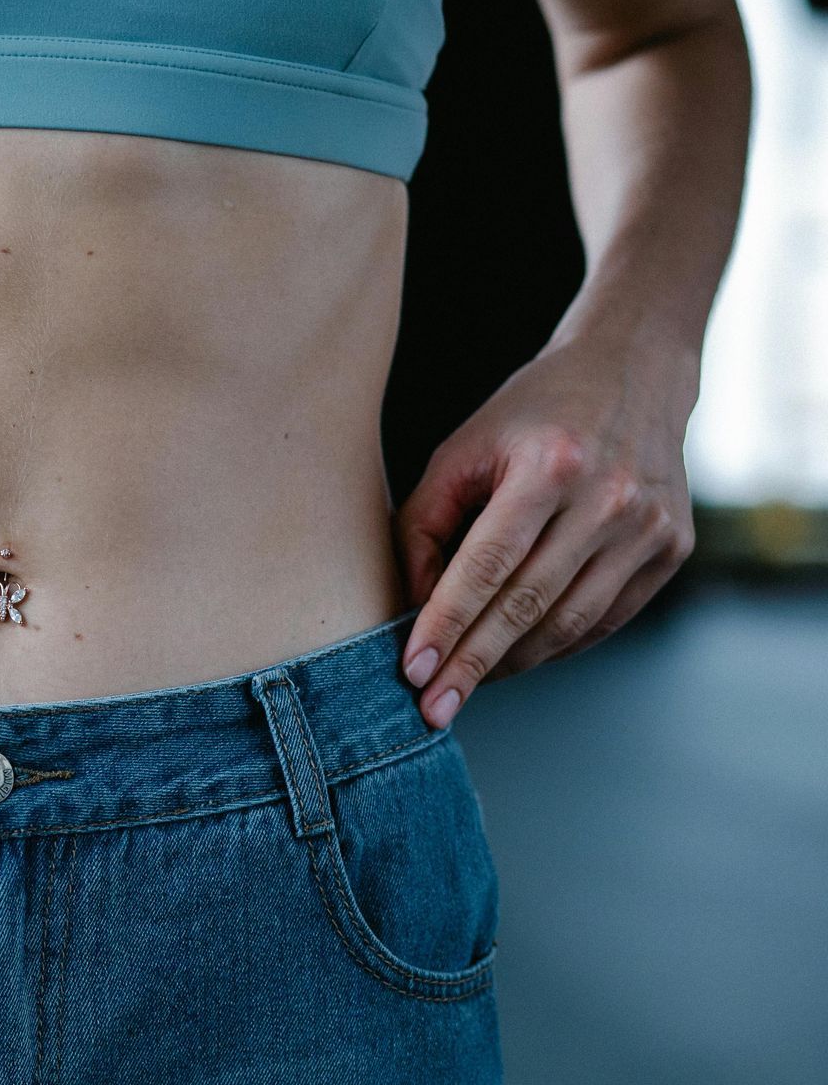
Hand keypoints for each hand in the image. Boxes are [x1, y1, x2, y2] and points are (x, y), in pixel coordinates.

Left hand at [393, 339, 697, 727]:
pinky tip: (514, 659)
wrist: (631, 372)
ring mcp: (649, 527)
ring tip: (466, 687)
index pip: (486, 565)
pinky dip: (555, 647)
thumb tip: (413, 609)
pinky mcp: (671, 548)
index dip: (446, 624)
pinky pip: (604, 619)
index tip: (413, 673)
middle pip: (527, 605)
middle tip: (432, 711)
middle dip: (473, 665)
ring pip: (569, 623)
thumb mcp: (461, 452)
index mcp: (550, 466)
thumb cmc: (527, 416)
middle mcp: (609, 499)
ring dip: (511, 664)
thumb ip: (424, 526)